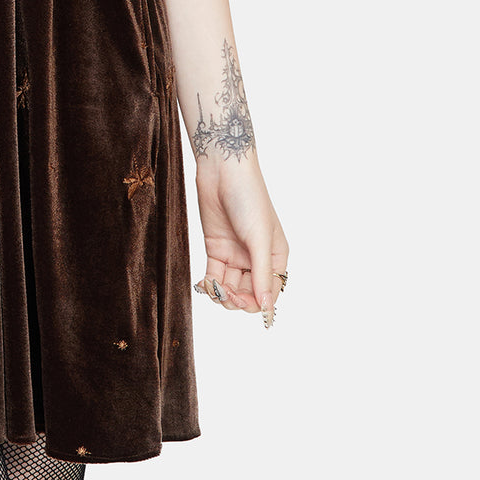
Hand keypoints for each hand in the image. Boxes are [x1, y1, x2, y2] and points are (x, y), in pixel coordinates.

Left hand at [192, 155, 287, 325]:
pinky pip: (214, 276)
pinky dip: (209, 284)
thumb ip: (262, 274)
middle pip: (248, 293)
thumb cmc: (248, 198)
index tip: (242, 302)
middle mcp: (256, 259)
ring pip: (230, 288)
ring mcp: (235, 254)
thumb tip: (266, 308)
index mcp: (275, 257)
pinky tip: (204, 284)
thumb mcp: (259, 239)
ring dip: (221, 294)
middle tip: (224, 294)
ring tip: (212, 287)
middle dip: (236, 299)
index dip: (256, 303)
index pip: (269, 293)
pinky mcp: (216, 249)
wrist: (223, 171)